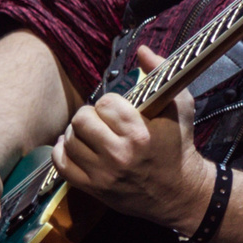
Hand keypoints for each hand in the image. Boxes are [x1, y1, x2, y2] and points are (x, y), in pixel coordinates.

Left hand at [53, 45, 215, 229]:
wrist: (180, 192)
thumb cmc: (179, 146)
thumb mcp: (180, 107)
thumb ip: (162, 74)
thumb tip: (141, 50)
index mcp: (139, 135)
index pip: (105, 104)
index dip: (111, 103)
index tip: (120, 110)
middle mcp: (119, 156)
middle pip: (81, 120)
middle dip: (90, 115)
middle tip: (101, 120)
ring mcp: (104, 175)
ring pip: (70, 140)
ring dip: (78, 133)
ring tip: (92, 133)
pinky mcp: (94, 189)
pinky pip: (62, 165)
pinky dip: (63, 152)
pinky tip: (75, 146)